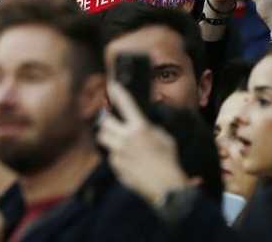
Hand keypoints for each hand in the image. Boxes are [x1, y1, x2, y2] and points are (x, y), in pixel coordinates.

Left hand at [97, 81, 190, 206]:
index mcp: (141, 128)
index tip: (112, 85)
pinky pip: (110, 156)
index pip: (126, 104)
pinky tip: (127, 160)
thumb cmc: (168, 160)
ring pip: (103, 138)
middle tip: (111, 121)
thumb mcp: (164, 138)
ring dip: (108, 136)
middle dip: (107, 120)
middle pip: (105, 122)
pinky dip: (116, 155)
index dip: (118, 92)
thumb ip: (150, 128)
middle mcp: (127, 138)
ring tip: (117, 139)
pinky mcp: (116, 166)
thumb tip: (142, 124)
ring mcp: (119, 153)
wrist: (165, 186)